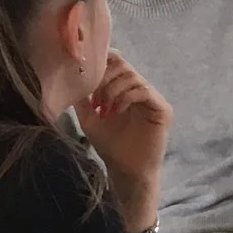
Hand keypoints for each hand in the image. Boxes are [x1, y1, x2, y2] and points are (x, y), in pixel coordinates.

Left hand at [81, 55, 170, 203]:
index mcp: (125, 90)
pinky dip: (125, 97)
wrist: (126, 171)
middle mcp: (140, 90)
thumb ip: (83, 99)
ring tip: (104, 109)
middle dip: (104, 79)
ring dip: (112, 90)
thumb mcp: (89, 119)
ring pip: (131, 76)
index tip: (86, 74)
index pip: (117, 62)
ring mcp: (153, 99)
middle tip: (95, 100)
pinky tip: (116, 111)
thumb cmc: (110, 147)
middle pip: (122, 65)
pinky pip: (143, 90)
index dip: (102, 61)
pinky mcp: (162, 109)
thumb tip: (70, 78)